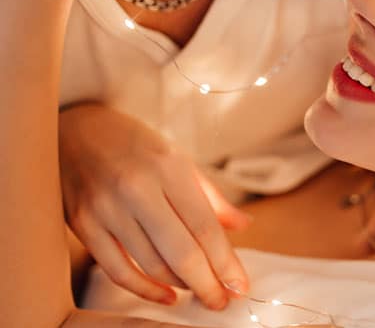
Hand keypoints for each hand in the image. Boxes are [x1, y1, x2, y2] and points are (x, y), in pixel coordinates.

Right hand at [59, 103, 251, 309]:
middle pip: (180, 251)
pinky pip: (116, 269)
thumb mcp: (179, 159)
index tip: (240, 285)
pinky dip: (144, 288)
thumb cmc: (135, 144)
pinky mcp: (82, 224)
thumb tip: (242, 225)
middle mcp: (137, 188)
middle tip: (222, 301)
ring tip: (199, 290)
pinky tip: (166, 294)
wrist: (75, 128)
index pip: (205, 226)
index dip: (225, 262)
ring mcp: (106, 208)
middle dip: (207, 283)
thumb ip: (211, 197)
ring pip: (151, 263)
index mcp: (169, 168)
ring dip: (180, 284)